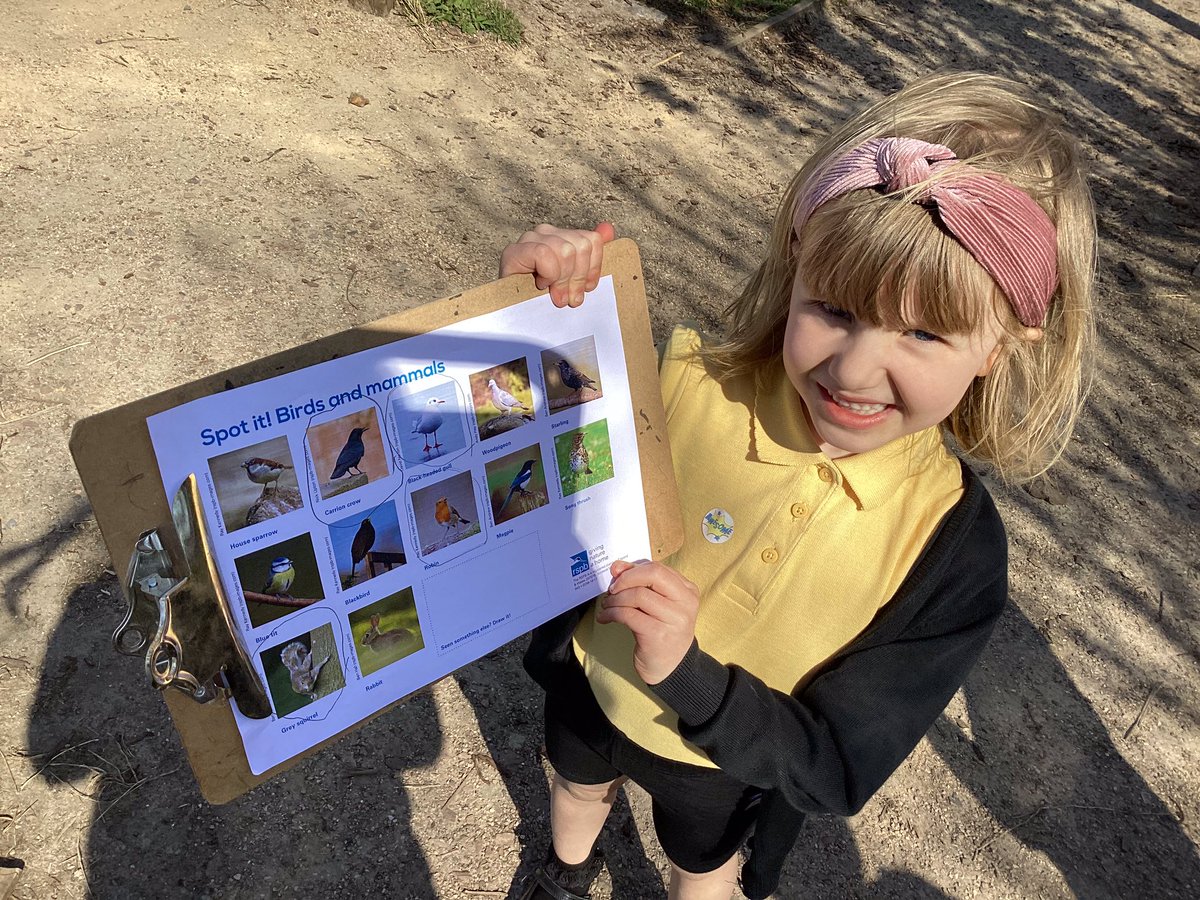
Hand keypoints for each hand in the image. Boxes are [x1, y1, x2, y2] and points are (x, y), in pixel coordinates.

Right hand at [498, 222, 615, 307]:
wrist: (516, 315)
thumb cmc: (546, 298)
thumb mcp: (575, 279)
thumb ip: (591, 254)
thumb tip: (608, 229)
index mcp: (562, 237)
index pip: (592, 240)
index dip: (593, 268)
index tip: (586, 288)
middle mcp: (546, 232)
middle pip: (581, 245)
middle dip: (577, 277)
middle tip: (569, 298)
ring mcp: (529, 239)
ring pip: (565, 250)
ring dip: (562, 279)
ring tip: (555, 294)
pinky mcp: (514, 252)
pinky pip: (544, 254)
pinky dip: (547, 273)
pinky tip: (540, 284)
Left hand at [596, 559, 698, 684]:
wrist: (670, 667)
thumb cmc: (662, 631)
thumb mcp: (656, 604)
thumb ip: (640, 582)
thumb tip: (617, 566)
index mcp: (688, 591)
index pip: (658, 568)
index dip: (633, 570)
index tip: (616, 576)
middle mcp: (685, 603)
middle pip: (653, 575)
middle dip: (626, 579)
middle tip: (612, 590)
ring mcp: (674, 619)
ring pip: (638, 595)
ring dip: (615, 599)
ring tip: (607, 606)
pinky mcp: (658, 635)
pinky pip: (628, 615)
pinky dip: (612, 613)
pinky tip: (605, 618)